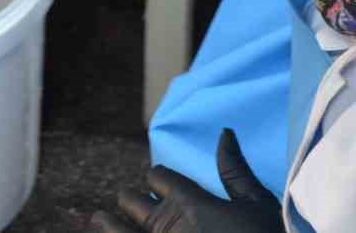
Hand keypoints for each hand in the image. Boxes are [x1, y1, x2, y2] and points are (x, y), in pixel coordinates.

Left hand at [92, 130, 283, 232]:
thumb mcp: (256, 204)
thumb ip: (234, 170)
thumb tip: (224, 133)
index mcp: (190, 204)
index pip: (158, 176)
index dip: (157, 176)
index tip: (157, 178)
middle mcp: (167, 227)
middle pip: (130, 201)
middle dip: (130, 199)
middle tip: (129, 200)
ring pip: (116, 232)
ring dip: (108, 225)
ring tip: (99, 220)